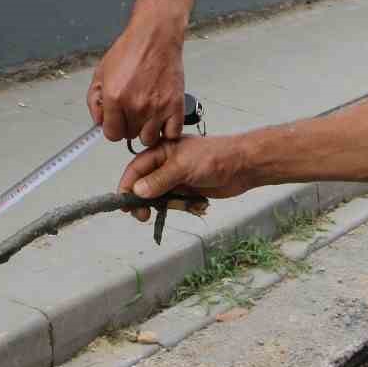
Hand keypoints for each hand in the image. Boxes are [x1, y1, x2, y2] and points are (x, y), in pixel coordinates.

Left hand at [89, 17, 184, 145]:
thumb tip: (98, 121)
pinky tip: (162, 118)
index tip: (117, 122)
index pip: (112, 134)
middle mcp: (136, 105)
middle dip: (129, 126)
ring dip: (147, 130)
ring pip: (149, 138)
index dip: (113, 128)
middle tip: (133, 111)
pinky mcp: (175, 105)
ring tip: (147, 114)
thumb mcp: (101, 72)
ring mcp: (157, 107)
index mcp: (115, 97)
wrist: (155, 37)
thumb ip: (94, 100)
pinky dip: (167, 130)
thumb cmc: (130, 50)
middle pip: (130, 136)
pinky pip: (171, 133)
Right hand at [117, 136, 249, 221]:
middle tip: (141, 215)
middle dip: (141, 200)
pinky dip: (181, 207)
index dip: (127, 185)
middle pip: (144, 185)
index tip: (123, 202)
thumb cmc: (215, 157)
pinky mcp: (188, 191)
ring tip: (170, 211)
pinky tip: (194, 206)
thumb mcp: (183, 166)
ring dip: (162, 206)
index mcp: (161, 151)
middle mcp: (166, 165)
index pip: (136, 168)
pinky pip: (175, 203)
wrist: (244, 166)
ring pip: (158, 196)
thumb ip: (160, 180)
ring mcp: (177, 179)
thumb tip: (137, 191)